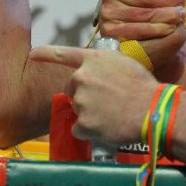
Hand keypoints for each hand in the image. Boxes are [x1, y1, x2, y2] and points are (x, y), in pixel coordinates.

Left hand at [30, 46, 158, 145]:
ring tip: (113, 114)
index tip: (33, 55)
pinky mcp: (83, 123)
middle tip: (105, 101)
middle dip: (82, 94)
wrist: (153, 110)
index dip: (45, 54)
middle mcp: (81, 77)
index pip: (62, 54)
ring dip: (90, 113)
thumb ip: (104, 66)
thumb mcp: (124, 64)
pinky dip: (90, 131)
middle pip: (71, 88)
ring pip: (77, 109)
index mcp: (93, 59)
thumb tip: (97, 74)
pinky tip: (107, 127)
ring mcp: (81, 101)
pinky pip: (79, 129)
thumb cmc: (144, 87)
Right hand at [98, 0, 185, 69]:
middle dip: (168, 0)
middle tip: (182, 3)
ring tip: (180, 15)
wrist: (156, 32)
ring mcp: (107, 11)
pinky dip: (157, 29)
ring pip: (142, 13)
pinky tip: (171, 27)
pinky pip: (137, 30)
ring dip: (166, 15)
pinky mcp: (110, 31)